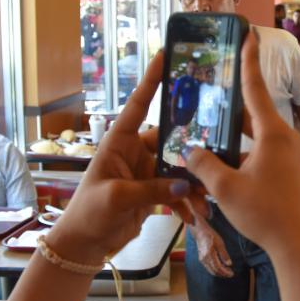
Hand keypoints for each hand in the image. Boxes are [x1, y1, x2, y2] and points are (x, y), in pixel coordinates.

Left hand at [45, 53, 189, 265]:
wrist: (84, 245)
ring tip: (207, 198)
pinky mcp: (152, 192)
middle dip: (191, 151)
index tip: (165, 55)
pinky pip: (176, 190)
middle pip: (169, 140)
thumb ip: (151, 189)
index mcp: (119, 142)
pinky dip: (186, 202)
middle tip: (215, 153)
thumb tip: (185, 183)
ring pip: (177, 168)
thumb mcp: (117, 198)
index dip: (151, 80)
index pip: (138, 104)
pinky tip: (195, 215)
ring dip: (192, 183)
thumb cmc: (89, 214)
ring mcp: (145, 172)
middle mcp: (134, 152)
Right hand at [185, 29, 299, 258]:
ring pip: (252, 135)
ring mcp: (286, 156)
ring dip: (231, 133)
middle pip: (251, 111)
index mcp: (272, 133)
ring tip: (206, 129)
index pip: (255, 88)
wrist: (298, 246)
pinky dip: (239, 152)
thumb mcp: (225, 188)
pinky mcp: (285, 172)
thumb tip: (187, 150)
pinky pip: (257, 152)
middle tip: (210, 87)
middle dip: (229, 102)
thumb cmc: (266, 214)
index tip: (248, 33)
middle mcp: (282, 139)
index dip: (249, 60)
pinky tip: (220, 162)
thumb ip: (203, 165)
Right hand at [190, 216, 233, 277]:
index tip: (232, 273)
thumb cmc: (211, 236)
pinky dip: (215, 270)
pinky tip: (221, 268)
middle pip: (214, 271)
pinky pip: (208, 268)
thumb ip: (224, 254)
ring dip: (219, 273)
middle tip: (231, 274)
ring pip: (211, 271)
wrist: (200, 232)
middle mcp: (204, 259)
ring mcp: (202, 260)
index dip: (225, 272)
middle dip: (223, 274)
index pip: (218, 268)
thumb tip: (229, 264)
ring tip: (227, 271)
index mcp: (209, 255)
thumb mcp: (220, 243)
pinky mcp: (201, 259)